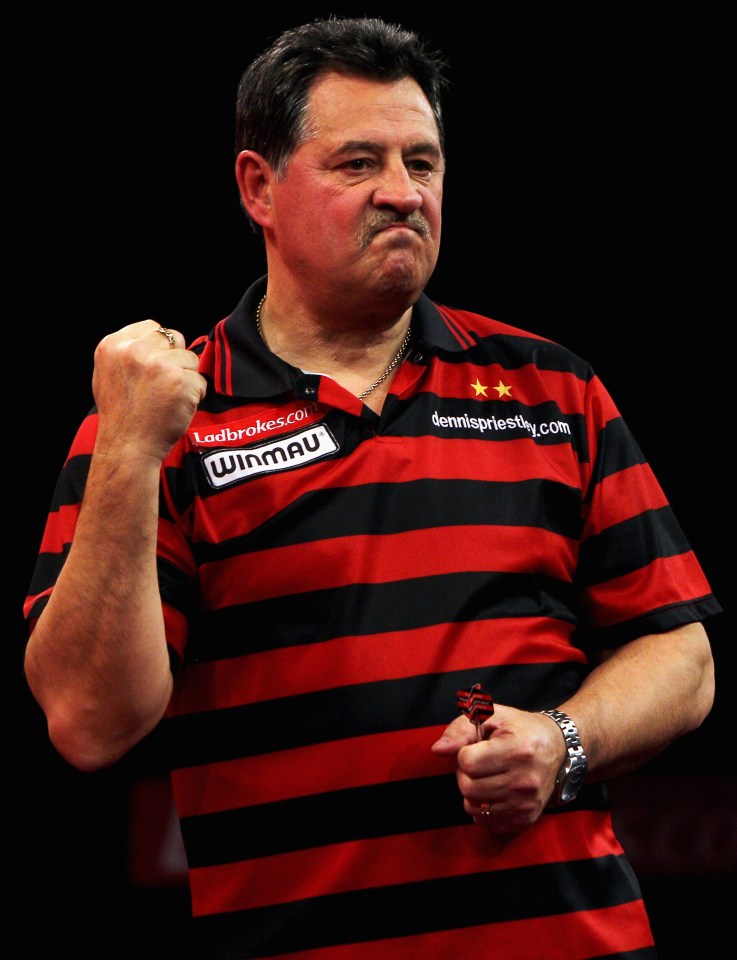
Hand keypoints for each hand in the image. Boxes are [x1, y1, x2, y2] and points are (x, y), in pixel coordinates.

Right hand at [92, 320, 206, 462]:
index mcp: (113, 345)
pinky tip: (176, 408)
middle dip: (175, 359)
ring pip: (191, 359)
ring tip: (167, 399)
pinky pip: (201, 381)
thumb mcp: (108, 373)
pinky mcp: (180, 380)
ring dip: (186, 379)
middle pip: (175, 338)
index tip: (154, 370)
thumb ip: (129, 352)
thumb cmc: (121, 415)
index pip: (153, 327)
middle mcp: (134, 350)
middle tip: (162, 386)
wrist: (127, 447)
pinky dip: (195, 396)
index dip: (160, 348)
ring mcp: (158, 364)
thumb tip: (159, 338)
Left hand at [430, 703, 564, 832]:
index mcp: (517, 750)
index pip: (467, 762)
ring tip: (487, 777)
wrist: (558, 748)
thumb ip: (460, 730)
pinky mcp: (525, 819)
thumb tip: (438, 750)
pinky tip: (494, 792)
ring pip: (474, 807)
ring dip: (472, 792)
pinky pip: (486, 822)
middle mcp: (524, 780)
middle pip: (468, 787)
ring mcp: (526, 803)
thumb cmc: (520, 728)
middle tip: (480, 763)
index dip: (465, 753)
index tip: (478, 747)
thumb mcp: (491, 715)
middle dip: (466, 774)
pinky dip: (482, 808)